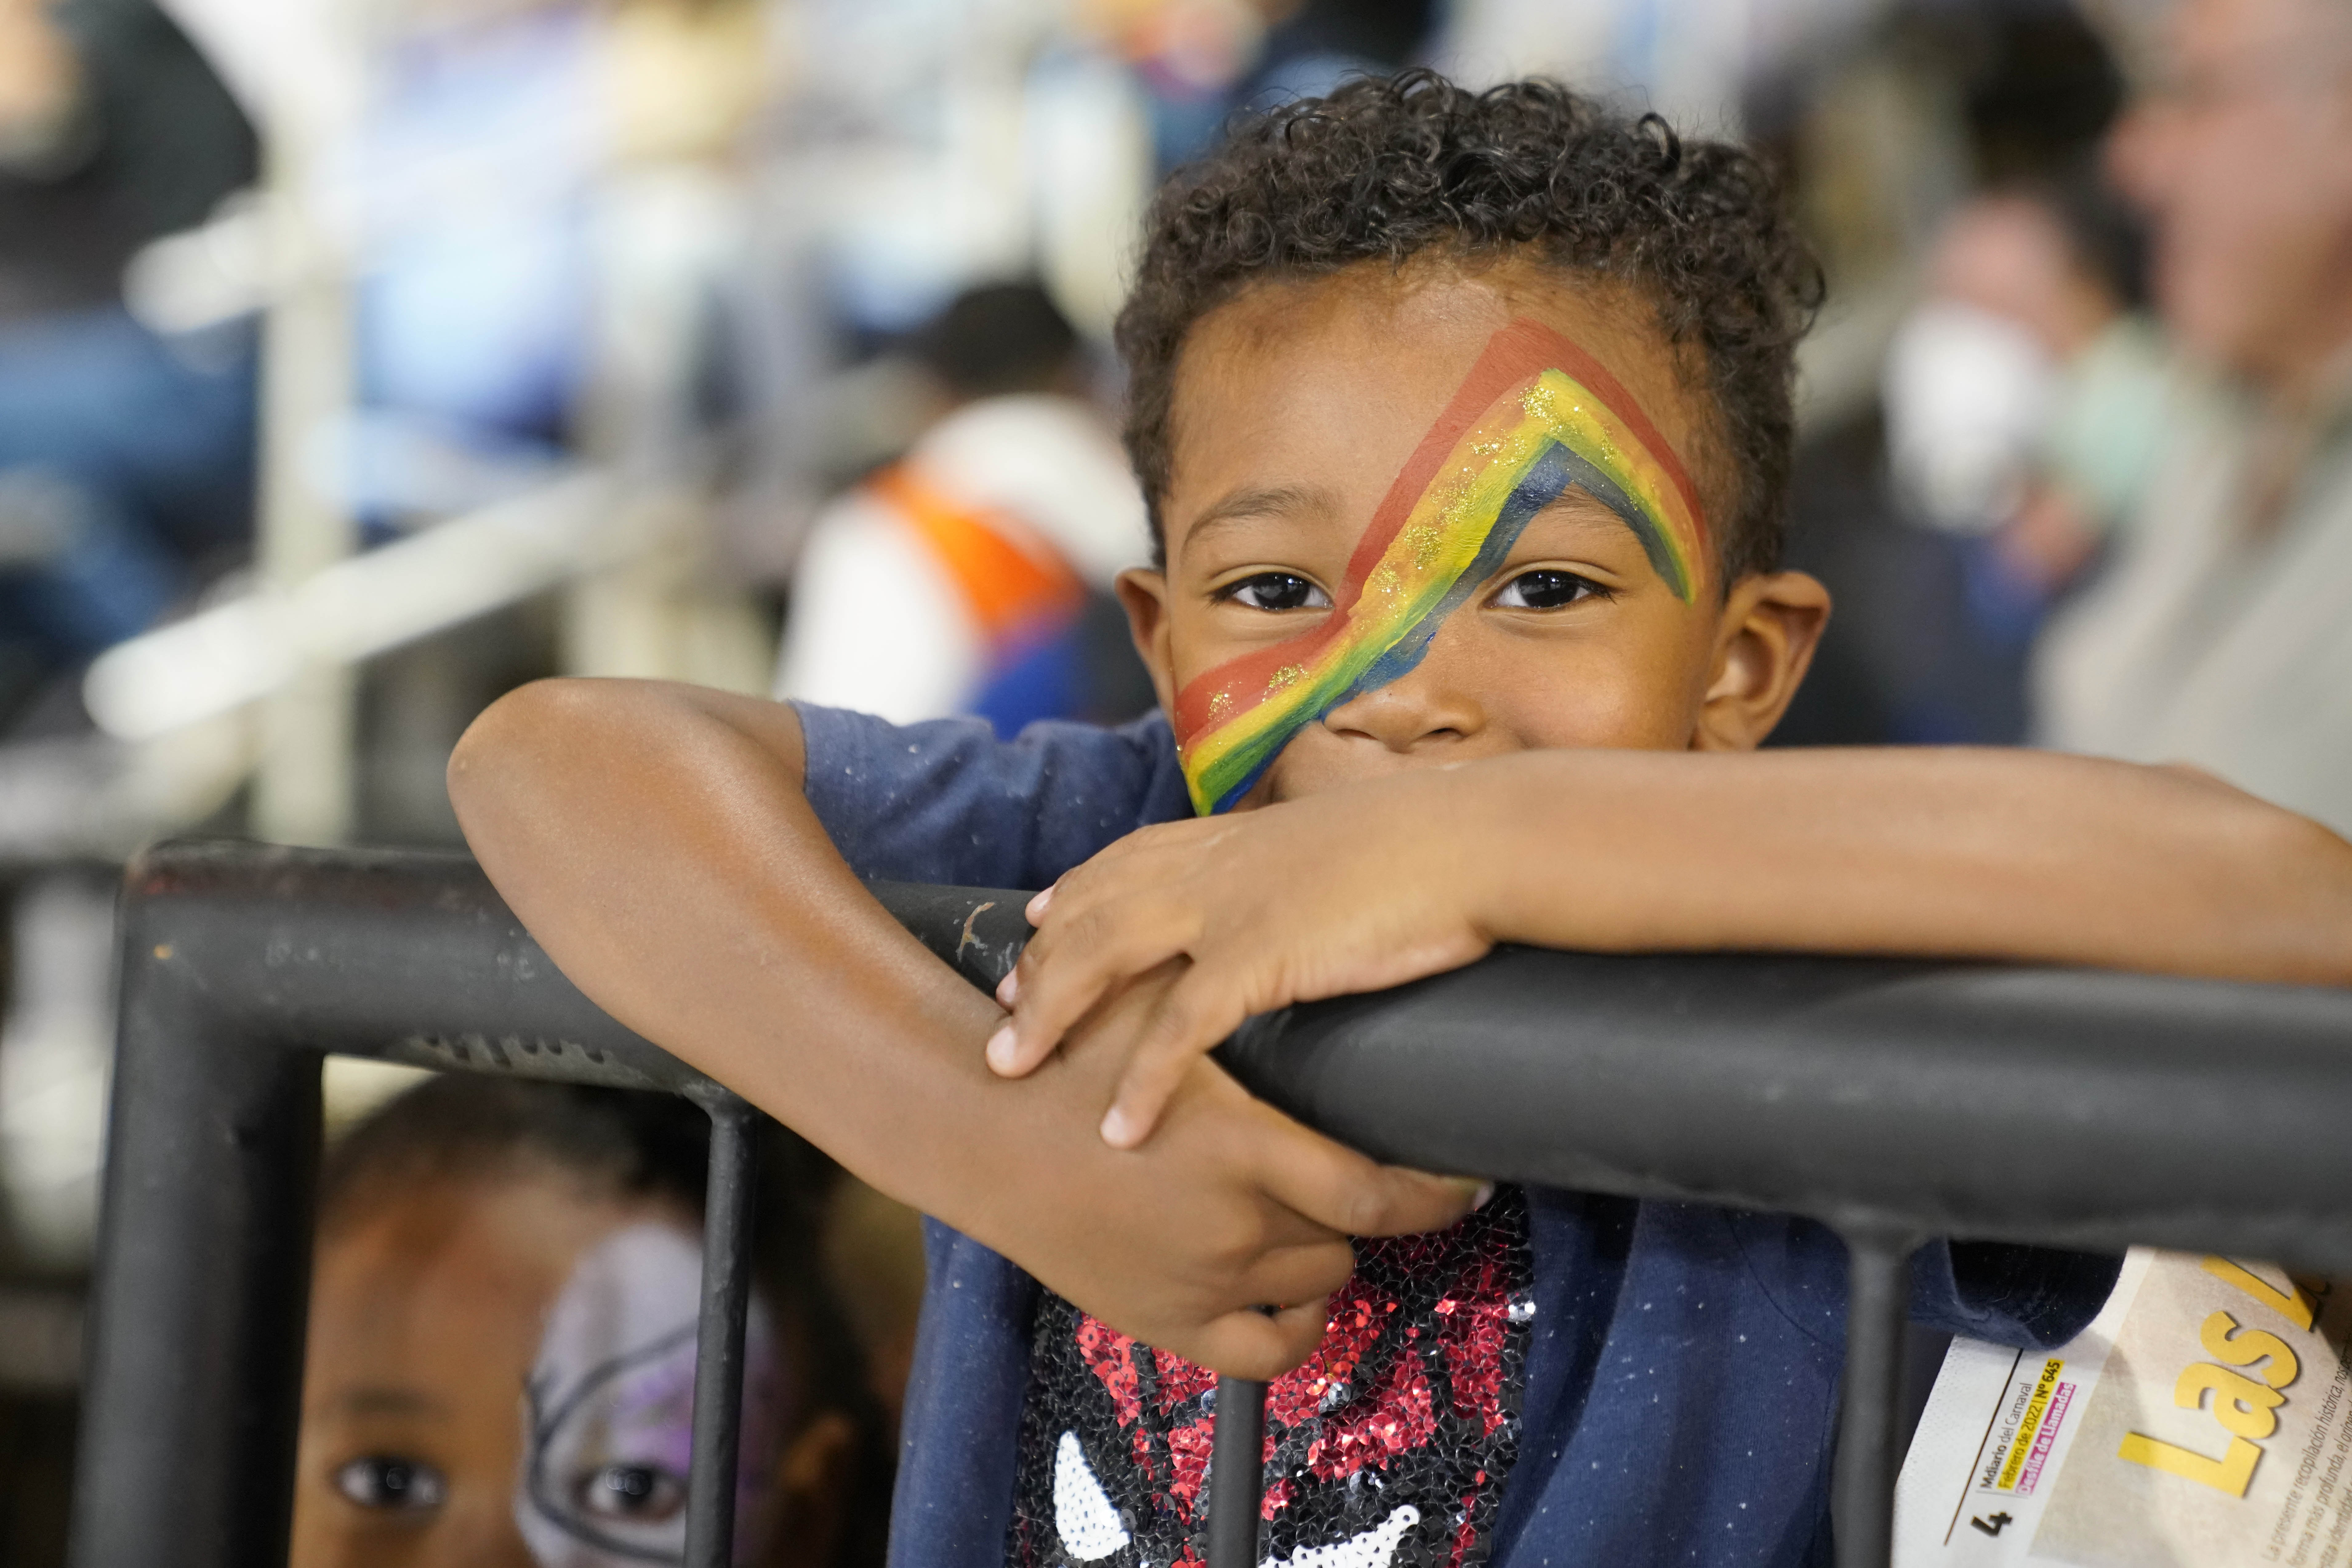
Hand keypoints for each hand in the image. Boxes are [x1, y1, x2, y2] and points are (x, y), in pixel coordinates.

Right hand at [966, 959, 1483, 1376]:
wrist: (972, 1128)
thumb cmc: (1067, 1059)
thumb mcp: (1162, 1013)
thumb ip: (1237, 1005)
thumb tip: (1322, 971)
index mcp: (1240, 1148)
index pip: (1380, 1194)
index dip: (1439, 1192)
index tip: (1470, 1179)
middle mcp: (1231, 1228)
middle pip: (1348, 1235)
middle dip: (1365, 1205)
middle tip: (1367, 1177)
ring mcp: (1199, 1282)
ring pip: (1315, 1283)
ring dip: (1327, 1251)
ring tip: (1313, 1213)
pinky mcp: (1165, 1320)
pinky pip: (1265, 1350)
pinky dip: (1295, 1325)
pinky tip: (1294, 1291)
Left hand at [985, 767, 1499, 1147]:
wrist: (1477, 840)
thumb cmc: (1434, 847)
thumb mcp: (1344, 847)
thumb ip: (1303, 871)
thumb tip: (1308, 893)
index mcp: (1238, 839)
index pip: (1129, 859)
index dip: (1077, 891)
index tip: (1040, 919)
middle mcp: (1217, 866)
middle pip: (1093, 911)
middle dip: (1038, 963)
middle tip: (999, 1012)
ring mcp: (1232, 907)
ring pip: (1105, 958)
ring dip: (1052, 1016)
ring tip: (1012, 1069)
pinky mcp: (1263, 954)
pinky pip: (1181, 1029)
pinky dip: (1142, 1080)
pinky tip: (1118, 1125)